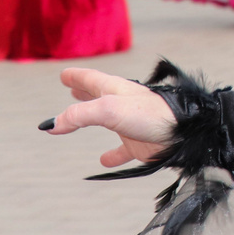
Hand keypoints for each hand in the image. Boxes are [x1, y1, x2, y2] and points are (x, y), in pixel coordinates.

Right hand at [43, 67, 176, 167]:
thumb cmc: (150, 114)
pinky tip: (103, 160)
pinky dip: (111, 155)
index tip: (64, 74)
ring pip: (107, 120)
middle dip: (84, 90)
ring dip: (92, 117)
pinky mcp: (139, 143)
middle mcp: (123, 104)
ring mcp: (131, 124)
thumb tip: (51, 125)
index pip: (91, 80)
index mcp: (116, 90)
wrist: (183, 133)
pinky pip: (122, 150)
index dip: (77, 77)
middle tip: (72, 86)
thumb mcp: (109, 109)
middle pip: (99, 94)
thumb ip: (79, 115)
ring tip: (79, 118)